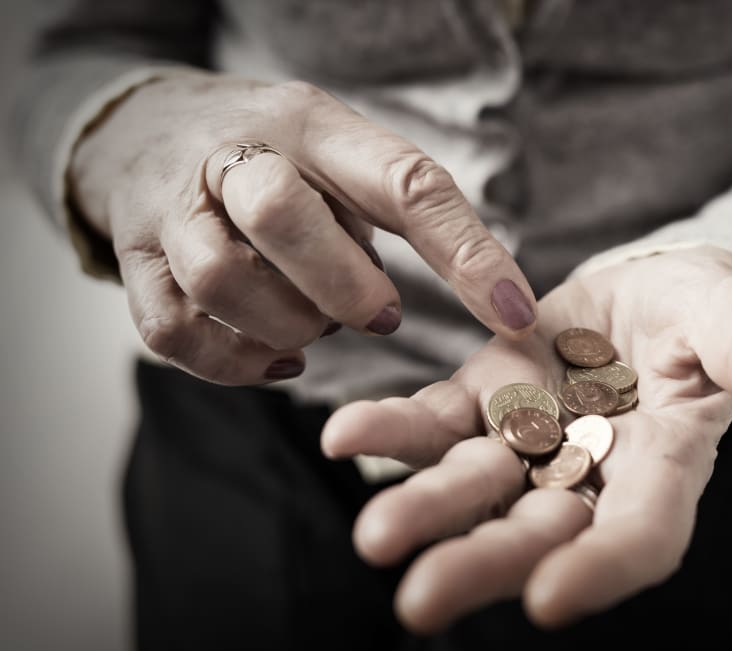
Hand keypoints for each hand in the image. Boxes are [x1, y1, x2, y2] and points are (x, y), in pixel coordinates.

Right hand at [71, 73, 535, 383]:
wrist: (144, 131)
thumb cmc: (275, 155)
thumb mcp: (342, 152)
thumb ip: (401, 207)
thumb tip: (486, 298)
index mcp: (311, 124)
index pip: (401, 180)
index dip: (465, 253)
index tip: (515, 314)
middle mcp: (233, 156)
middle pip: (280, 213)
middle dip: (343, 285)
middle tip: (380, 314)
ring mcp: (171, 209)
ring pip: (221, 280)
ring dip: (287, 326)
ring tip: (317, 328)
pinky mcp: (134, 261)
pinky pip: (173, 331)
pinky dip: (234, 363)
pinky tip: (276, 356)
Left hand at [321, 245, 731, 631]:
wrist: (650, 289)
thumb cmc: (708, 308)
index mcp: (665, 463)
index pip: (641, 533)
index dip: (603, 567)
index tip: (552, 600)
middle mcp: (591, 472)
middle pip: (540, 531)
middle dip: (484, 563)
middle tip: (419, 601)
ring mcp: (532, 440)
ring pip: (476, 487)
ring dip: (423, 508)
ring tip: (372, 534)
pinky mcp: (485, 400)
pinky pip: (436, 422)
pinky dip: (393, 431)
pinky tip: (344, 435)